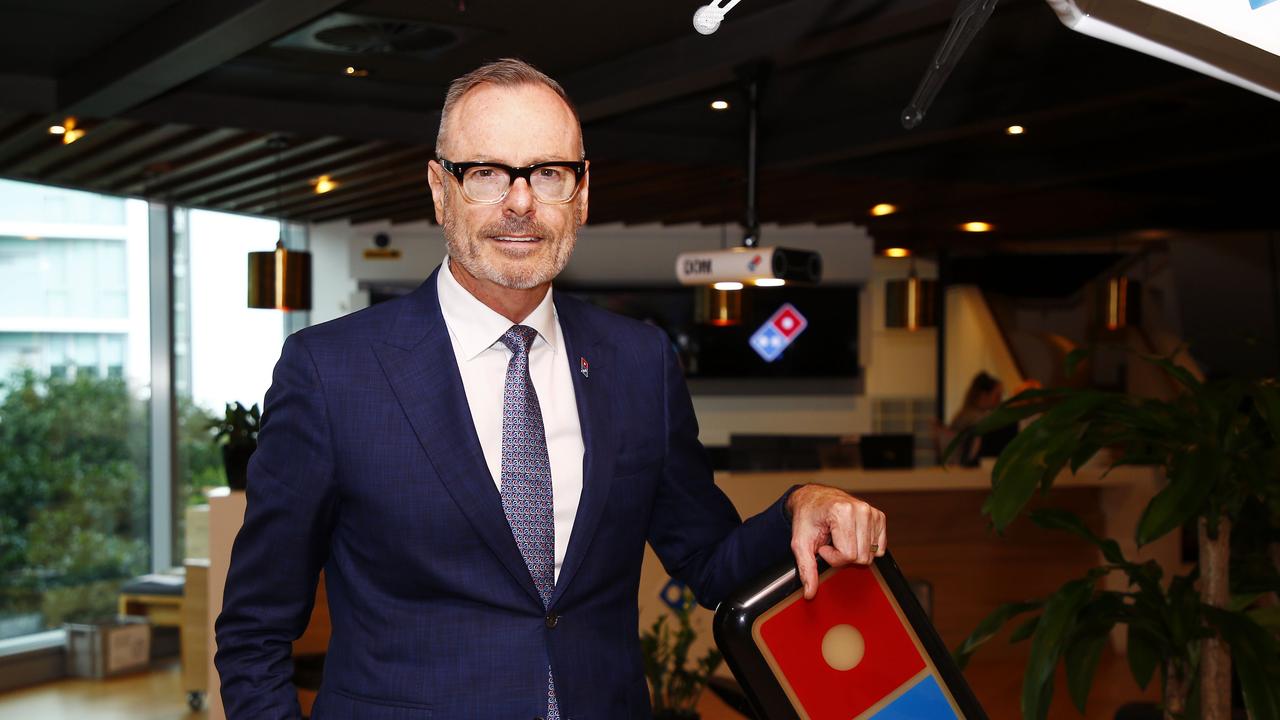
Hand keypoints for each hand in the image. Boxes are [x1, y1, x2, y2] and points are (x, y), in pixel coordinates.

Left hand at [786, 484, 886, 599]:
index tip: (823, 547)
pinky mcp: (879, 517)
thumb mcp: (801, 543)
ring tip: (839, 539)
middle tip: (831, 544)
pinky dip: (865, 548)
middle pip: (862, 557)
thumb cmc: (807, 518)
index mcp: (842, 512)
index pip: (848, 555)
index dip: (832, 558)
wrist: (814, 499)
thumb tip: (810, 592)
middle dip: (843, 557)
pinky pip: (879, 548)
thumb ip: (807, 568)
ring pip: (871, 555)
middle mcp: (861, 510)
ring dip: (854, 552)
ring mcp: (872, 512)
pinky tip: (852, 538)